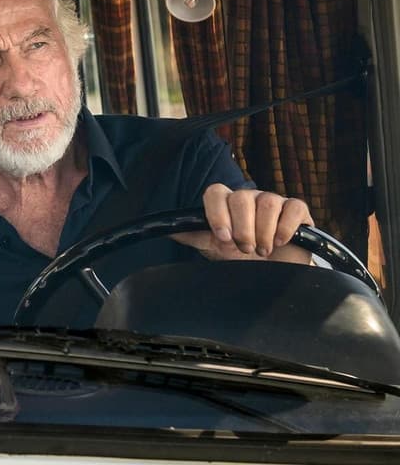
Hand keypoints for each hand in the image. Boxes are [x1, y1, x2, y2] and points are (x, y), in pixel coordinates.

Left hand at [170, 184, 312, 263]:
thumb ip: (192, 236)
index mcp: (226, 203)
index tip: (223, 237)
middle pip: (241, 198)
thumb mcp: (214, 248)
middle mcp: (248, 197)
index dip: (217, 213)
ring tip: (262, 250)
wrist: (274, 272)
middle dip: (243, 229)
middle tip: (245, 248)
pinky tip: (281, 242)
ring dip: (264, 232)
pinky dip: (286, 228)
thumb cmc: (242, 257)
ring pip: (267, 203)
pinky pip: (293, 208)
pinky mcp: (296, 209)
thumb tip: (166, 230)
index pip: (215, 192)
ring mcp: (273, 201)